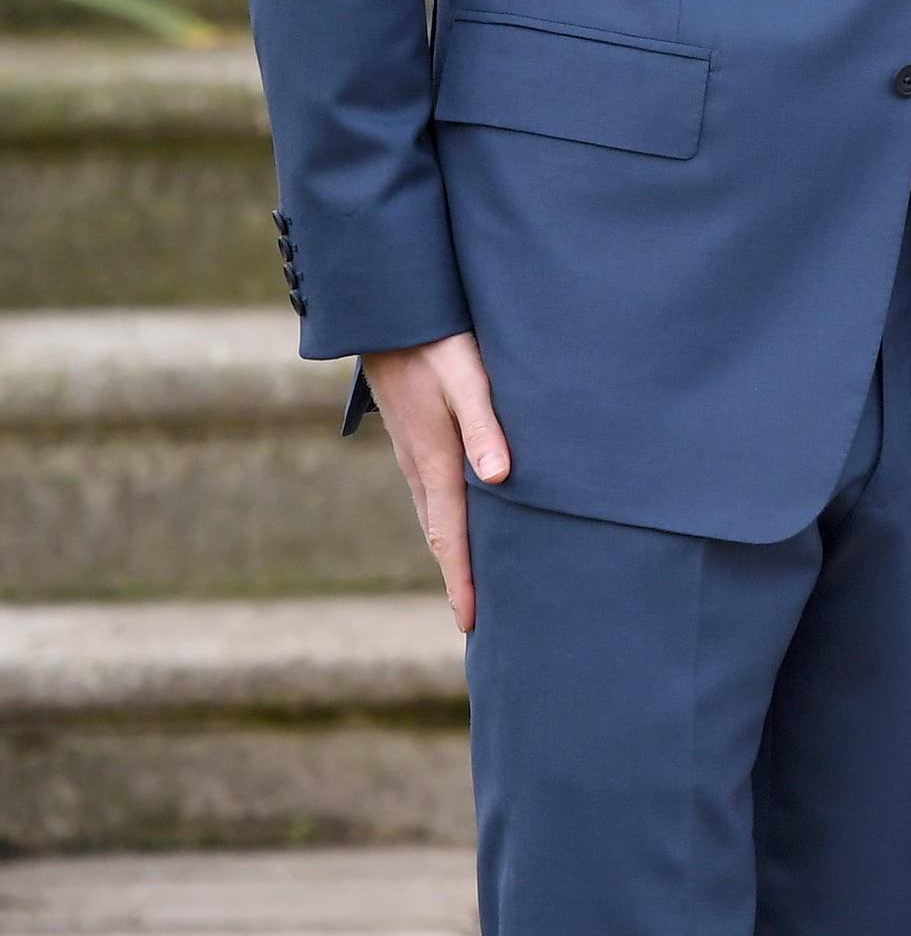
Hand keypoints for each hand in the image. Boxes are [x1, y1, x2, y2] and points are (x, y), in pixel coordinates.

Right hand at [360, 331, 507, 631]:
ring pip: (431, 513)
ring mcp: (410, 452)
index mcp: (435, 461)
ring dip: (447, 549)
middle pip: (439, 534)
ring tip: (465, 579)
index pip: (450, 535)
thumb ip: (485, 427)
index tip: (470, 621)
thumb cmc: (435, 342)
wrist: (386, 314)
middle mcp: (418, 465)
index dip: (461, 580)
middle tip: (471, 617)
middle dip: (455, 576)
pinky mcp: (411, 436)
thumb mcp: (468, 379)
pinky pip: (427, 492)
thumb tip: (498, 479)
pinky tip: (453, 519)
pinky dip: (441, 519)